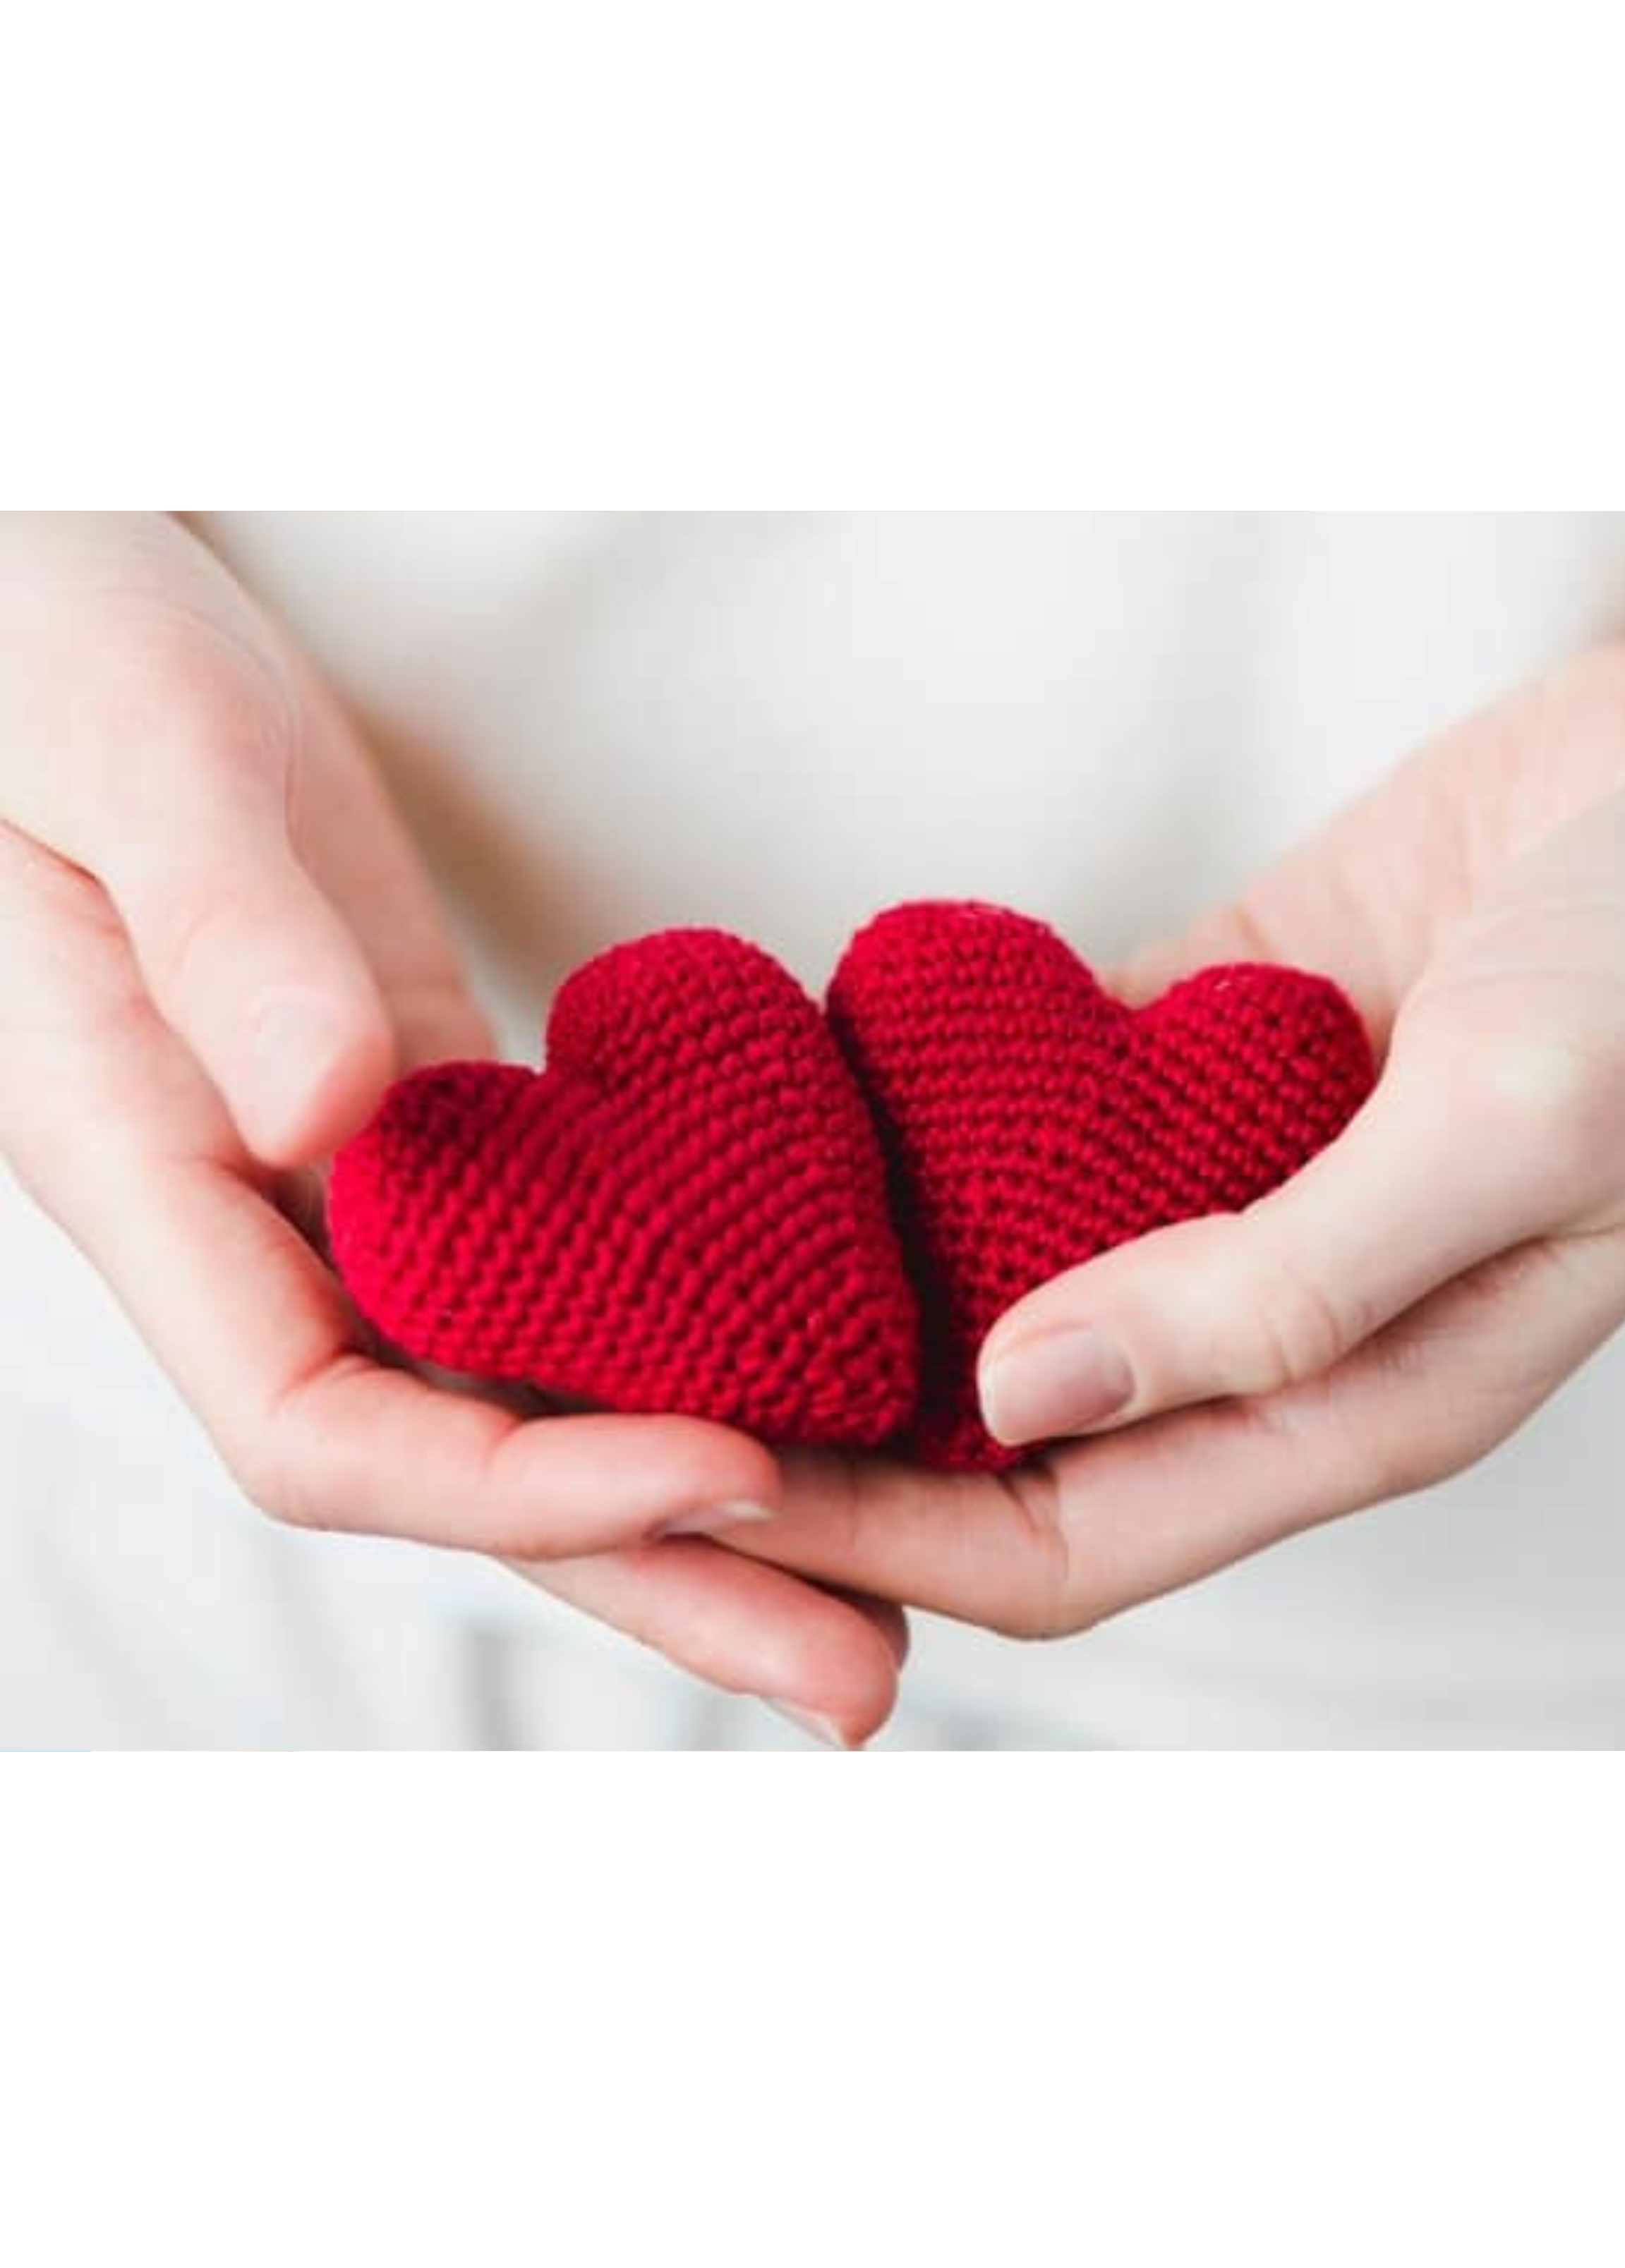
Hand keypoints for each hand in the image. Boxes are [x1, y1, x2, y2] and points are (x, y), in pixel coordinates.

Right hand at [0, 515, 905, 1742]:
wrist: (28, 587)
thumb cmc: (40, 643)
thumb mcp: (127, 760)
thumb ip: (223, 940)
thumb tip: (327, 1114)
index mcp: (136, 1164)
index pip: (326, 1426)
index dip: (522, 1484)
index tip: (732, 1467)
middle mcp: (236, 1216)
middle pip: (451, 1466)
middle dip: (652, 1576)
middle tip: (867, 1680)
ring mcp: (329, 1178)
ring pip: (516, 1396)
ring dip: (691, 1501)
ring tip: (894, 1600)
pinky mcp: (420, 1111)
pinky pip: (547, 1281)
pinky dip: (672, 1348)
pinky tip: (824, 1394)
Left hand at [714, 545, 1624, 1639]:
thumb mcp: (1514, 1131)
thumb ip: (1282, 1277)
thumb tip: (1022, 1395)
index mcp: (1379, 1394)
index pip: (1073, 1542)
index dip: (881, 1538)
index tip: (692, 1478)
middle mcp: (1297, 1313)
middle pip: (1002, 1440)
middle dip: (819, 1434)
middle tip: (613, 1374)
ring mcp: (1254, 1171)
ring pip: (999, 1273)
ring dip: (846, 1270)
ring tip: (655, 1238)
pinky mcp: (1228, 1028)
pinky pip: (1034, 1099)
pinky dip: (919, 1097)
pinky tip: (789, 1076)